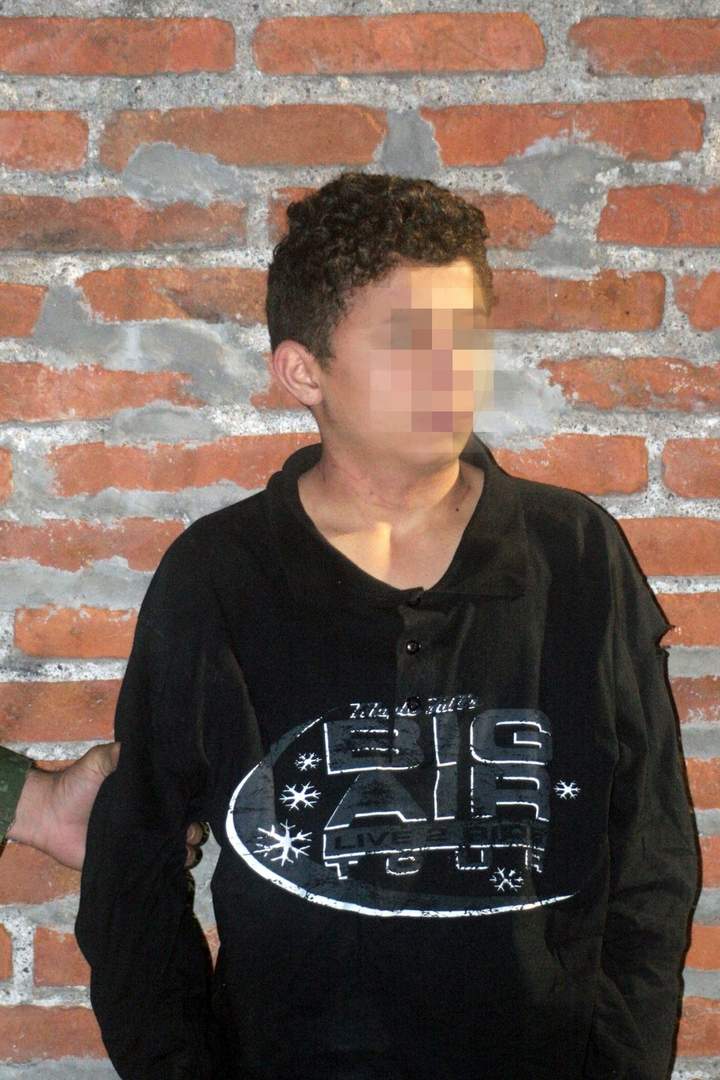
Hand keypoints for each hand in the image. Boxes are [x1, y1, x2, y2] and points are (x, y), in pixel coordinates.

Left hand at [7, 741, 210, 871]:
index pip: (178, 804)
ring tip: (180, 853)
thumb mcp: (99, 760)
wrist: (48, 814)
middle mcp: (147, 822)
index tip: (193, 809)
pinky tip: (167, 869)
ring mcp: (137, 845)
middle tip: (187, 833)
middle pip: (182, 830)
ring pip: (172, 854)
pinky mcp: (124, 864)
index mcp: (146, 798)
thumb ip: (121, 754)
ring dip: (183, 854)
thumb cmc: (75, 784)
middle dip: (192, 833)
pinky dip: (161, 872)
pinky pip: (148, 871)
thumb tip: (151, 749)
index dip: (191, 807)